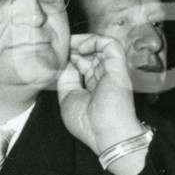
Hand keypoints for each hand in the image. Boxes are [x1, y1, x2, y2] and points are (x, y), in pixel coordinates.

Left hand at [57, 33, 142, 157]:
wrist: (106, 133)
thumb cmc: (87, 123)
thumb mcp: (67, 98)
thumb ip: (66, 79)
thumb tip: (64, 62)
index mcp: (94, 87)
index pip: (83, 65)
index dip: (70, 57)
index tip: (55, 55)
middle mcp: (104, 77)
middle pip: (90, 54)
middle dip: (74, 47)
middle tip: (59, 45)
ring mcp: (112, 70)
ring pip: (100, 46)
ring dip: (82, 41)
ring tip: (68, 43)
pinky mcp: (118, 65)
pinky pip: (109, 44)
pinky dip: (94, 41)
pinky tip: (80, 47)